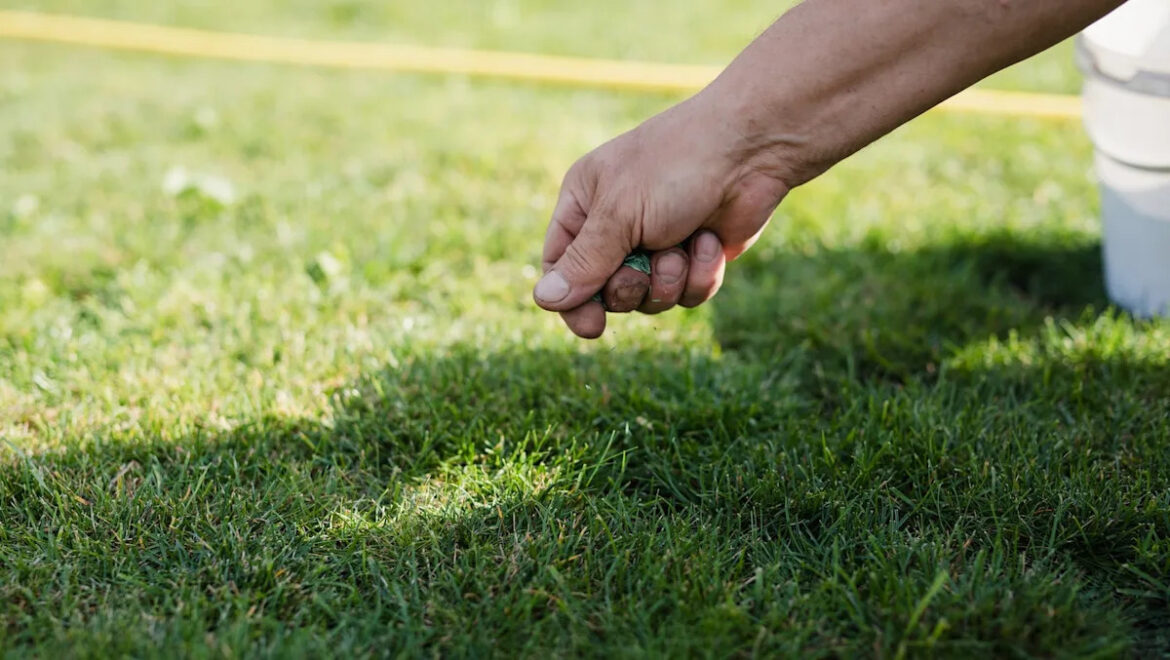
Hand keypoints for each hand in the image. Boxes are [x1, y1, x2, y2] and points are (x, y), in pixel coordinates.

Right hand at [534, 94, 790, 337]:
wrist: (753, 149)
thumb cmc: (676, 166)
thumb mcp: (619, 213)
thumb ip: (583, 262)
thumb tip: (543, 301)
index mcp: (584, 204)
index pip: (560, 267)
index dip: (573, 301)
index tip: (591, 325)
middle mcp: (617, 225)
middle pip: (605, 292)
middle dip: (630, 287)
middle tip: (644, 265)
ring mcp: (658, 243)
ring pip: (649, 300)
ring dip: (669, 280)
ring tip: (684, 243)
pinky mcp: (695, 256)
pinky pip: (687, 294)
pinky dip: (701, 274)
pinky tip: (711, 241)